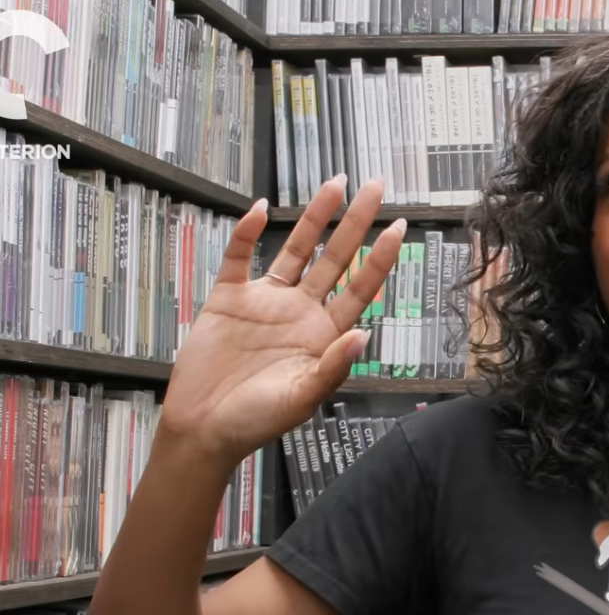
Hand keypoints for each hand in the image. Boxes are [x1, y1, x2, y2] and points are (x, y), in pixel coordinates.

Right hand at [158, 175, 405, 467]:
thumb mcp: (302, 398)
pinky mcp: (228, 298)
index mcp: (324, 334)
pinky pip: (239, 257)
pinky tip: (259, 210)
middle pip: (334, 257)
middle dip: (355, 223)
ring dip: (313, 217)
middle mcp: (300, 311)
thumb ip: (333, 366)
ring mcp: (265, 302)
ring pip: (295, 249)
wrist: (203, 429)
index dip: (379, 258)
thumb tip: (363, 334)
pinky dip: (246, 232)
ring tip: (334, 185)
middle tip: (375, 185)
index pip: (360, 287)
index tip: (399, 228)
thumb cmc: (256, 421)